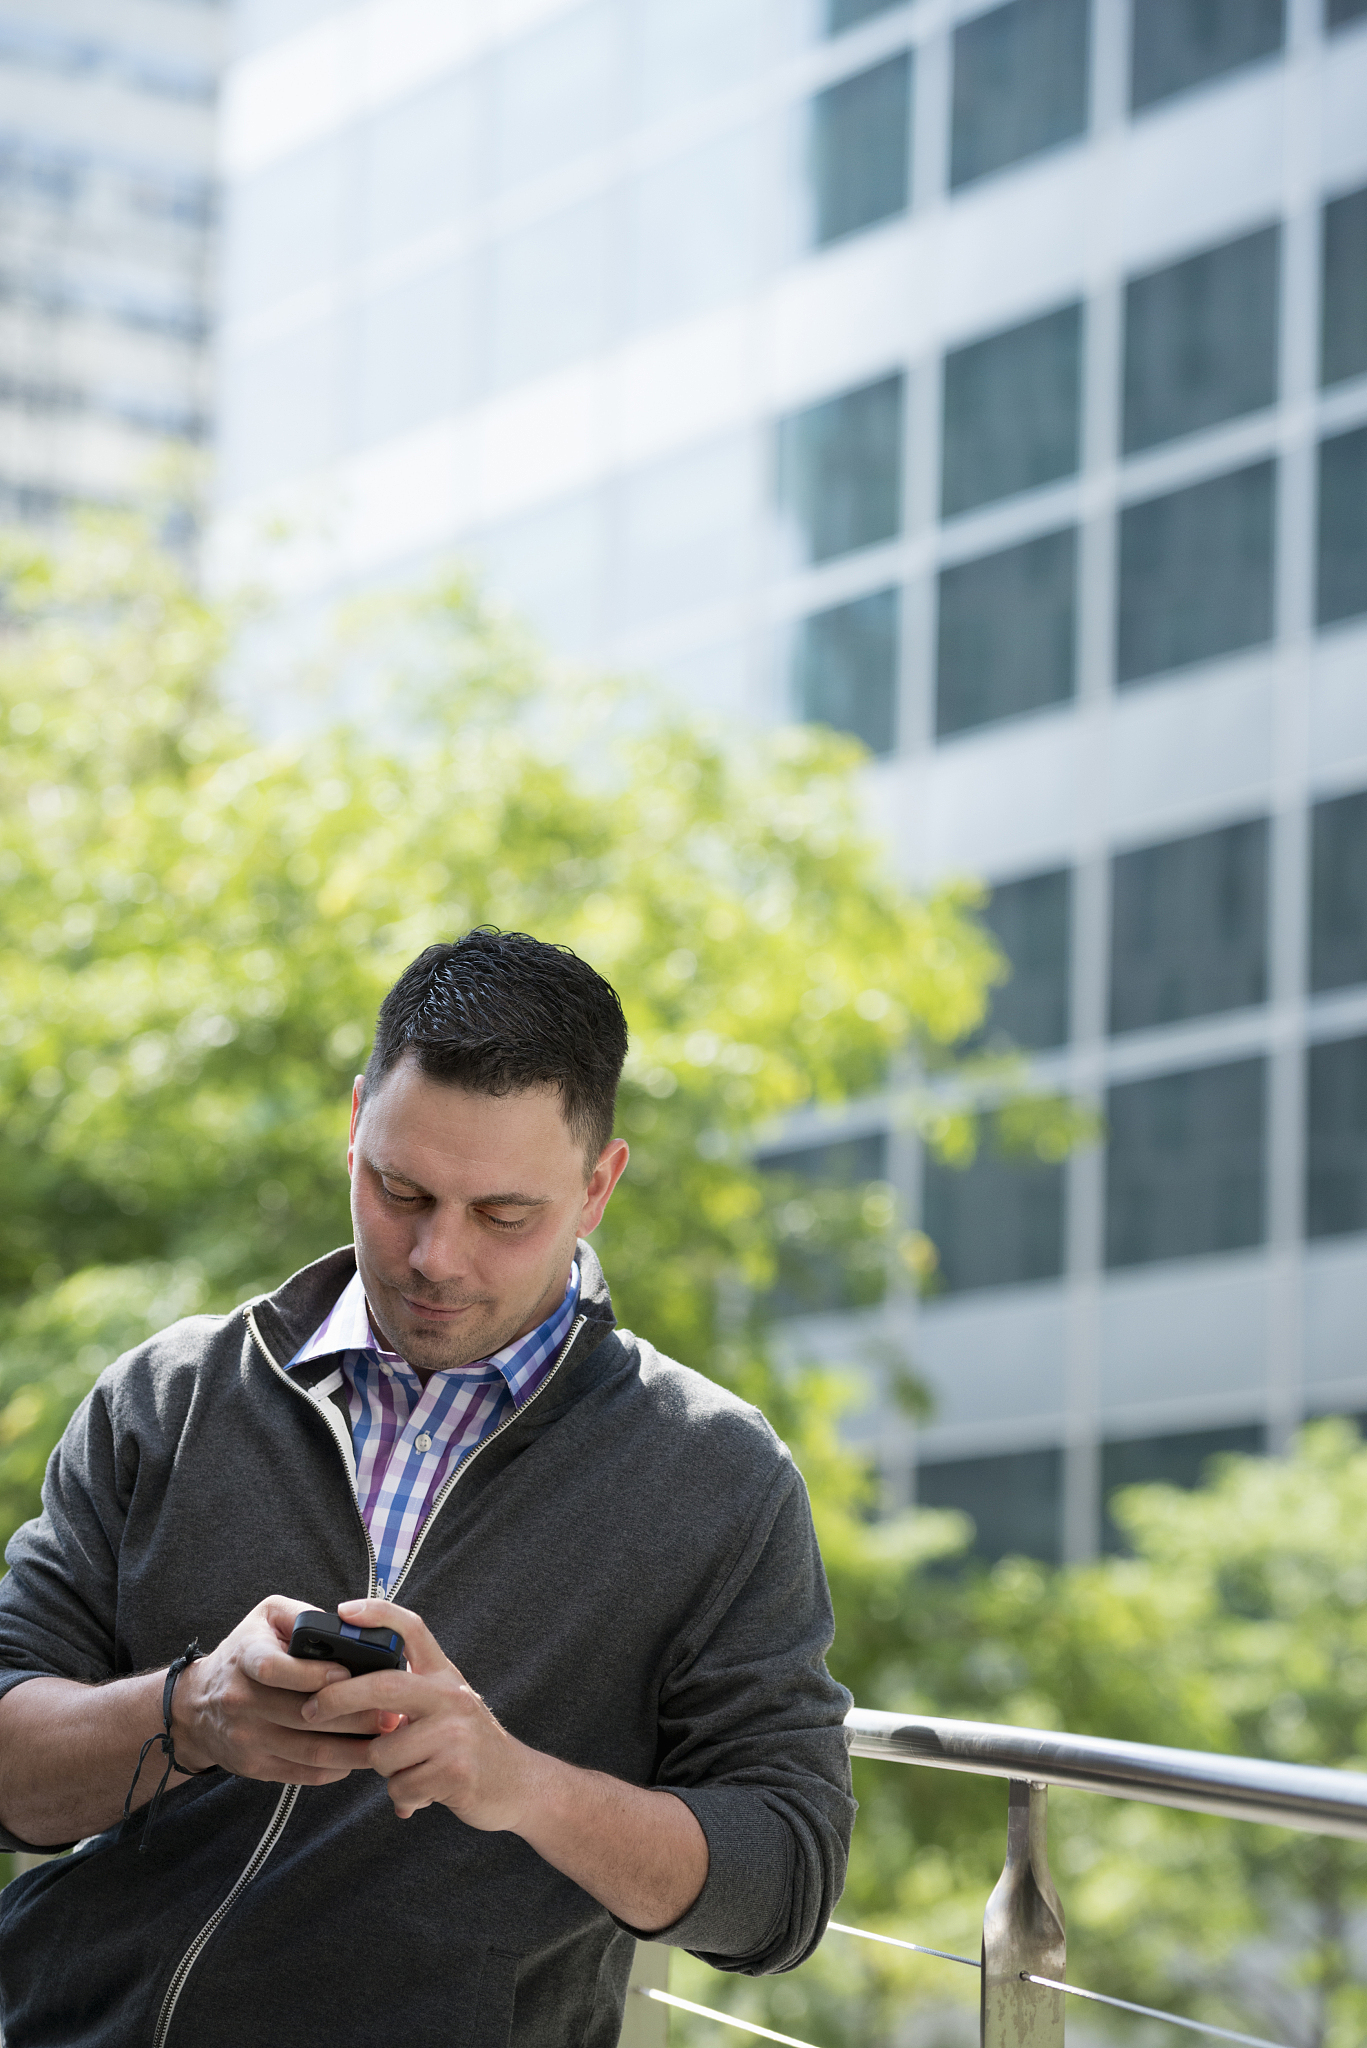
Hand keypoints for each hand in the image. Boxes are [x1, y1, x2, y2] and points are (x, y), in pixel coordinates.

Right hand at [172, 1595, 403, 1785]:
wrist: (197, 1705)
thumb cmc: (245, 1652)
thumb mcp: (266, 1617)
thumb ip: (303, 1615)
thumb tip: (349, 1625)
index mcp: (246, 1657)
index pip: (275, 1669)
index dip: (314, 1674)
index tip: (349, 1674)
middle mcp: (242, 1701)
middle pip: (303, 1716)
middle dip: (354, 1716)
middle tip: (392, 1712)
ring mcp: (247, 1738)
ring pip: (309, 1751)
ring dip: (354, 1748)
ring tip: (388, 1738)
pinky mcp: (255, 1766)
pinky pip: (302, 1773)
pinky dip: (336, 1768)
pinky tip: (361, 1756)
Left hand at [301, 1598, 539, 1825]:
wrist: (518, 1784)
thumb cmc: (468, 1746)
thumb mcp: (446, 1708)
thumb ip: (409, 1698)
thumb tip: (350, 1697)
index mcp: (445, 1675)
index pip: (412, 1629)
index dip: (378, 1613)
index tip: (344, 1609)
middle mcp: (452, 1696)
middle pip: (383, 1686)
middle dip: (338, 1698)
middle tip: (310, 1710)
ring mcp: (456, 1732)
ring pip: (384, 1752)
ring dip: (385, 1770)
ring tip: (410, 1771)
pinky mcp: (457, 1771)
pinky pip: (401, 1787)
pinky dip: (405, 1797)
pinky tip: (424, 1793)